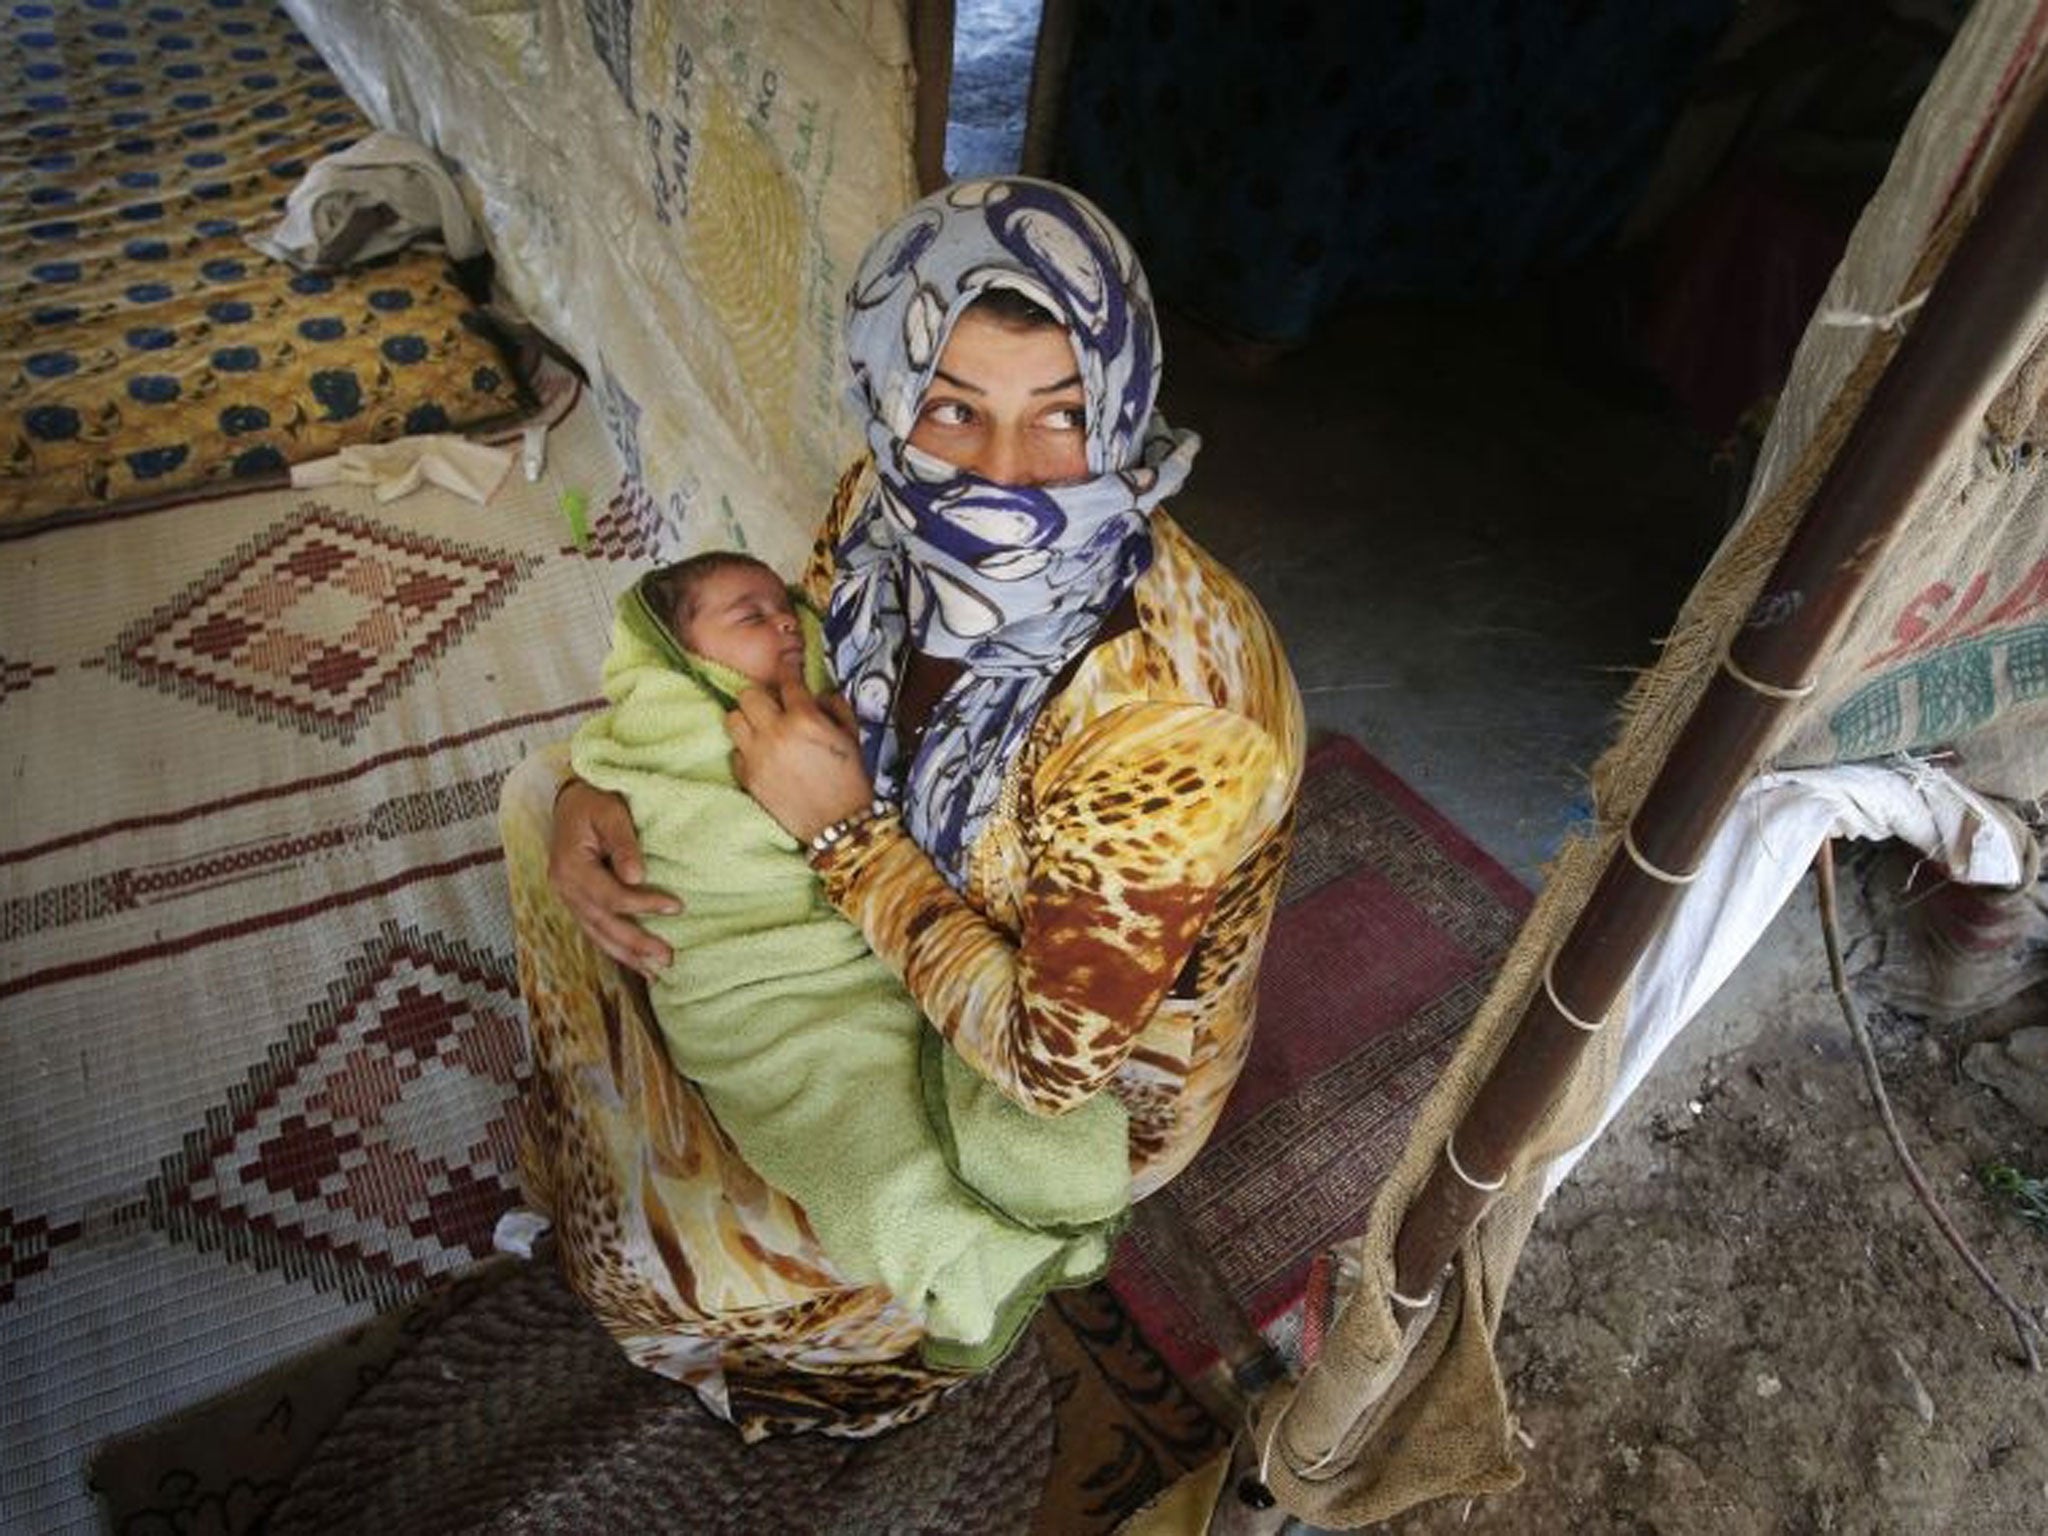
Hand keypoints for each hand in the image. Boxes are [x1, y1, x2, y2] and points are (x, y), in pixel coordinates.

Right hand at [547, 778, 681, 975]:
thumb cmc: (595, 801)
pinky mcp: (577, 901)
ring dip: (627, 955)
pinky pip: (596, 930)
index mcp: (570, 867)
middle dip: (636, 944)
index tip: (677, 907)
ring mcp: (568, 898)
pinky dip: (616, 948)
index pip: (610, 896)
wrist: (572, 798)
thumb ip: (624, 843)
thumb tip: (636, 877)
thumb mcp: (611, 812)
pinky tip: (637, 963)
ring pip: (597, 934)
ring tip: (656, 972)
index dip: (643, 904)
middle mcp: (564, 888)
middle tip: (668, 958)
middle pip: (603, 924)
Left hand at [727, 655, 875, 841]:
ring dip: (746, 720)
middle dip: (762, 696)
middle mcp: (775, 733)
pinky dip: (746, 751)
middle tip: (773, 706)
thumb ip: (835, 706)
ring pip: (732, 719)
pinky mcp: (747, 778)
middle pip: (748, 694)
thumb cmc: (849, 778)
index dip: (788, 668)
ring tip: (762, 729)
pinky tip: (762, 756)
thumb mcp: (852, 735)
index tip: (787, 665)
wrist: (839, 823)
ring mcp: (757, 756)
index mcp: (804, 719)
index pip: (787, 681)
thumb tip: (818, 693)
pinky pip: (734, 752)